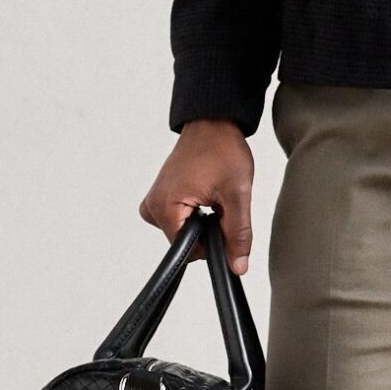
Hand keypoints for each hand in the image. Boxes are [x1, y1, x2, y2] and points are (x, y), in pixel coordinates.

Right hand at [139, 120, 255, 273]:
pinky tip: (204, 196)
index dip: (211, 246)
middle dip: (206, 232)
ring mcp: (153, 200)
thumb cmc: (222, 149)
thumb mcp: (237, 194)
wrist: (213, 123)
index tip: (224, 226)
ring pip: (182, 232)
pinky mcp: (158, 196)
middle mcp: (152, 206)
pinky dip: (193, 214)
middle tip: (220, 204)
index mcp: (166, 207)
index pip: (187, 252)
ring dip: (201, 222)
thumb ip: (237, 234)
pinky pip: (176, 219)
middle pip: (184, 243)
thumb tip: (237, 266)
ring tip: (212, 196)